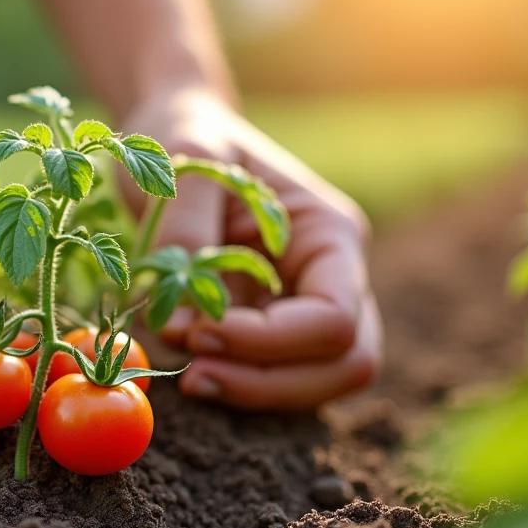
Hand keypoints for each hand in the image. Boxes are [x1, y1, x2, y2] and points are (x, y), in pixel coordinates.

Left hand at [121, 88, 381, 409]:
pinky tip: (191, 369)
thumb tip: (183, 322)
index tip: (199, 332)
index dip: (269, 342)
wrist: (182, 134)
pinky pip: (278, 377)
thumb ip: (185, 233)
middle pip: (345, 364)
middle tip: (194, 376)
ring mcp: (308, 306)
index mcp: (332, 233)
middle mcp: (335, 276)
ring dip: (255, 392)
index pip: (334, 319)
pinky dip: (239, 385)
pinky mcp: (276, 328)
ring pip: (318, 383)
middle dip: (271, 382)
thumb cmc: (190, 137)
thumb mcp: (185, 160)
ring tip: (190, 379)